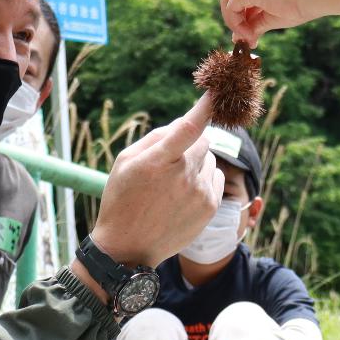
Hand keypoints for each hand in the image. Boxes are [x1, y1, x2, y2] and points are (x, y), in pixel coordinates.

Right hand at [88, 97, 222, 267]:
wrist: (128, 247)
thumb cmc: (123, 199)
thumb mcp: (126, 162)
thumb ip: (157, 138)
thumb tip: (187, 122)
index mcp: (158, 161)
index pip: (188, 127)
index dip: (204, 108)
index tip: (215, 93)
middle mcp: (183, 176)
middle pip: (203, 142)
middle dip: (189, 146)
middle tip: (168, 163)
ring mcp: (199, 193)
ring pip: (209, 161)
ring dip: (196, 165)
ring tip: (172, 186)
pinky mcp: (210, 208)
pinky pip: (216, 179)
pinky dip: (204, 180)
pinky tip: (184, 195)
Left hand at [219, 0, 339, 45]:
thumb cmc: (300, 6)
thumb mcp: (273, 17)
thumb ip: (255, 24)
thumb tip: (239, 39)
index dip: (243, 18)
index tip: (252, 36)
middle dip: (235, 21)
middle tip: (246, 39)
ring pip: (227, 1)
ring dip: (234, 24)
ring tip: (250, 39)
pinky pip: (231, 7)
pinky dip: (236, 24)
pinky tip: (250, 35)